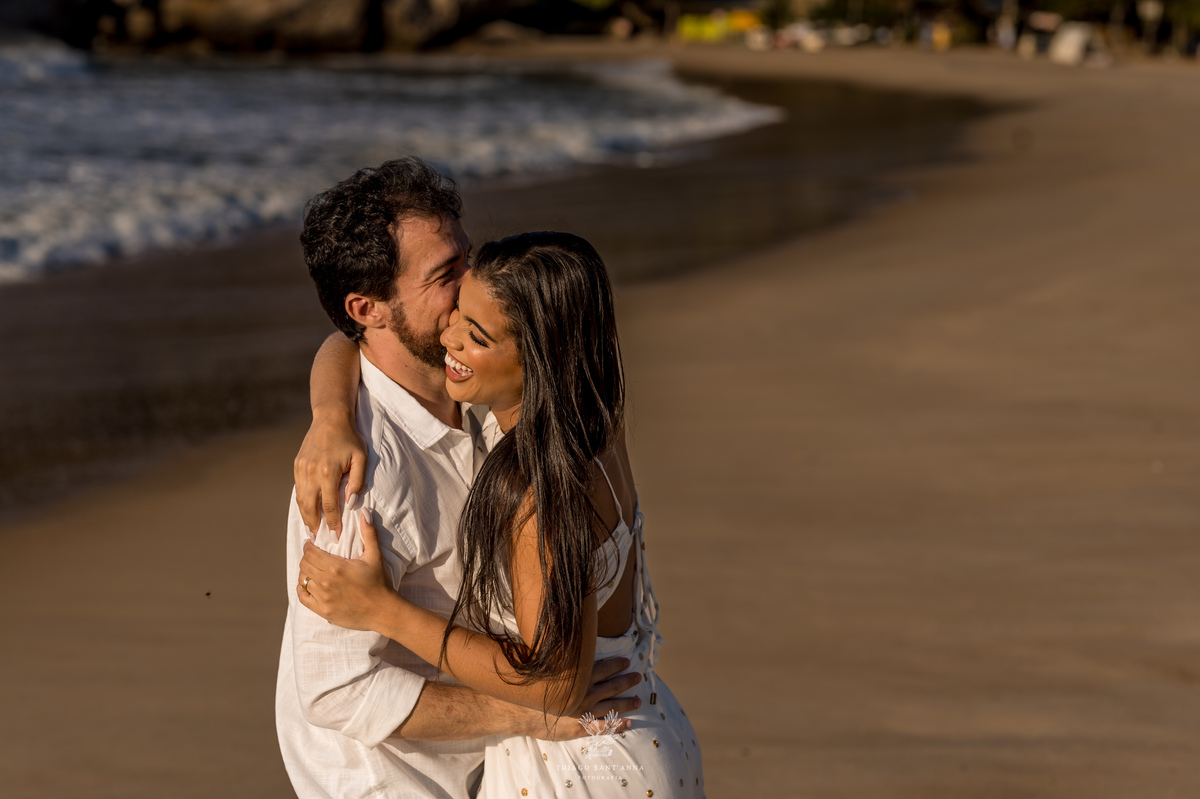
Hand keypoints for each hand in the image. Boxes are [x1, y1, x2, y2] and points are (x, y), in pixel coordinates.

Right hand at [294, 411, 367, 536]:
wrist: (330, 418)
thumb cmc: (350, 438)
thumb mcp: (361, 458)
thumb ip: (357, 481)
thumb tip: (350, 503)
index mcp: (328, 472)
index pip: (329, 505)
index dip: (332, 522)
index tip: (336, 536)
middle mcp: (311, 472)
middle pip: (310, 506)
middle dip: (315, 525)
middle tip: (319, 539)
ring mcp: (301, 469)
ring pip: (301, 499)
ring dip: (306, 516)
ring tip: (312, 529)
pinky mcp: (297, 465)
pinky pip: (298, 489)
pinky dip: (302, 502)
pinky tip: (307, 510)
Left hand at [297, 512, 392, 630]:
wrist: (383, 611)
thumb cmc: (380, 582)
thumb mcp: (375, 556)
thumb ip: (368, 533)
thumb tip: (365, 512)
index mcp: (336, 567)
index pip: (310, 553)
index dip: (308, 546)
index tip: (311, 544)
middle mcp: (326, 582)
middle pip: (304, 565)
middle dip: (307, 558)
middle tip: (313, 556)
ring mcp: (323, 598)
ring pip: (303, 580)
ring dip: (306, 573)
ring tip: (313, 569)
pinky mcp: (323, 611)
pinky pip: (303, 597)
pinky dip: (302, 589)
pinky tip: (308, 585)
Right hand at [525, 657, 640, 740]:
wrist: (523, 713)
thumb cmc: (534, 689)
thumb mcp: (547, 668)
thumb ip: (561, 658)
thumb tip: (568, 641)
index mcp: (580, 678)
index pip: (603, 668)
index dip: (616, 664)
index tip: (627, 660)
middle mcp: (586, 694)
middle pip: (612, 686)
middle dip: (627, 681)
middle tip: (639, 676)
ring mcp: (585, 711)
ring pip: (612, 706)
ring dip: (627, 703)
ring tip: (638, 700)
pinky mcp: (581, 726)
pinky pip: (603, 727)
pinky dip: (617, 725)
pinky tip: (629, 723)